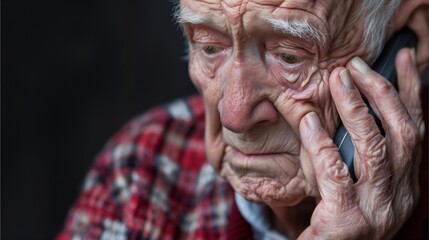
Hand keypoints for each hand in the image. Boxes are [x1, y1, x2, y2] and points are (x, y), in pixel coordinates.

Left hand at [298, 48, 424, 238]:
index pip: (415, 130)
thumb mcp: (361, 185)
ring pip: (375, 148)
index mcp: (405, 183)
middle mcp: (399, 194)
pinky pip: (335, 173)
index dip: (412, 91)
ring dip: (357, 109)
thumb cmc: (339, 218)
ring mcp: (376, 208)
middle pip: (402, 133)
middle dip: (382, 92)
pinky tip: (309, 121)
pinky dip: (321, 143)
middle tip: (356, 64)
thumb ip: (362, 155)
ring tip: (337, 80)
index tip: (405, 57)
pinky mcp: (346, 219)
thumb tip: (353, 107)